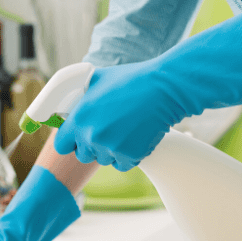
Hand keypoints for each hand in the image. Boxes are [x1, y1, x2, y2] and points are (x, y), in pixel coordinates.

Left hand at [54, 4, 241, 170]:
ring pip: (108, 160)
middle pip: (84, 152)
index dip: (72, 139)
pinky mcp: (133, 150)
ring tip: (135, 126)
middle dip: (98, 144)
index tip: (80, 137)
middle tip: (117, 128)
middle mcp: (92, 124)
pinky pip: (128, 163)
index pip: (62, 139)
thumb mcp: (107, 80)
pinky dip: (137, 154)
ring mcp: (112, 139)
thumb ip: (84, 95)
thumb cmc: (145, 76)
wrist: (179, 81)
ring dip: (120, 149)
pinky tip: (145, 134)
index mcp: (83, 106)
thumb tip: (64, 109)